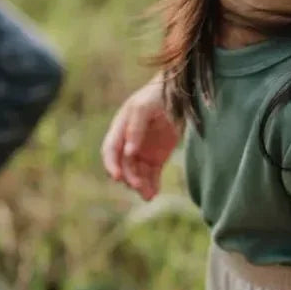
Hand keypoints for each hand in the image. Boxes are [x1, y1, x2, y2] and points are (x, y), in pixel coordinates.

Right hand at [101, 75, 180, 200]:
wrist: (180, 94)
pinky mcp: (156, 158)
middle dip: (129, 177)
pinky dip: (152, 185)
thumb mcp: (143, 107)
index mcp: (120, 128)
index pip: (110, 150)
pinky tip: (154, 193)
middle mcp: (128, 142)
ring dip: (140, 185)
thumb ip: (135, 129)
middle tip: (139, 187)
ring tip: (148, 195)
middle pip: (124, 166)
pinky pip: (151, 175)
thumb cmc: (157, 96)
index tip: (117, 177)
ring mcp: (142, 151)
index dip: (111, 164)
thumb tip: (128, 152)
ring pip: (137, 174)